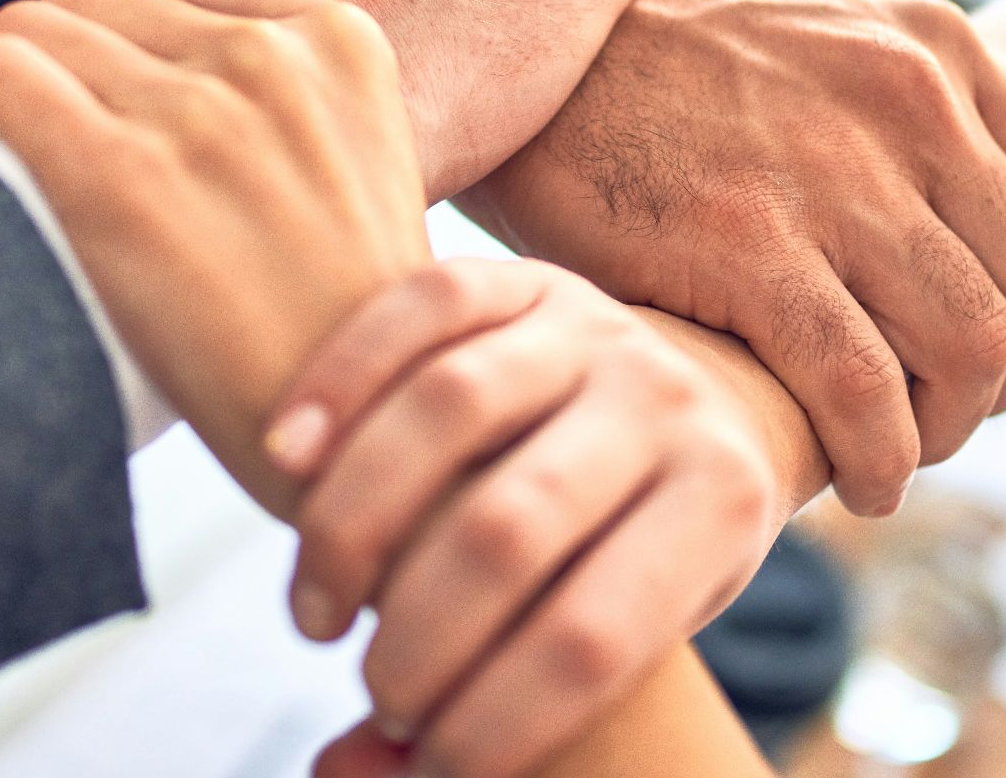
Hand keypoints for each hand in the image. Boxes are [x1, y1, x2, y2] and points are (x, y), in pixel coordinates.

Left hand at [0, 0, 430, 513]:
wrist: (354, 441)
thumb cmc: (344, 329)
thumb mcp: (364, 168)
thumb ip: (287, 98)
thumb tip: (157, 67)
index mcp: (342, 43)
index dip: (126, 34)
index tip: (117, 103)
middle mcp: (273, 57)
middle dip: (66, 66)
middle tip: (62, 152)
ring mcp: (198, 111)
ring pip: (31, 29)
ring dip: (9, 90)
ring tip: (20, 166)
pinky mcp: (119, 175)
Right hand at [272, 258, 781, 777]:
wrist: (707, 403)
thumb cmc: (647, 548)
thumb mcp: (630, 629)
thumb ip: (505, 703)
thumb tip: (346, 773)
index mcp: (722, 503)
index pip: (594, 636)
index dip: (496, 723)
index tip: (429, 765)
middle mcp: (668, 401)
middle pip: (509, 527)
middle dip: (417, 638)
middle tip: (375, 691)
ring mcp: (596, 325)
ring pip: (450, 408)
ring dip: (353, 525)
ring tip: (317, 614)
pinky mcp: (527, 276)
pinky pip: (421, 307)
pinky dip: (339, 380)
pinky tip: (283, 460)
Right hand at [456, 0, 1005, 516]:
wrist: (528, 53)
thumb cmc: (669, 79)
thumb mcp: (825, 51)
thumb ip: (913, 124)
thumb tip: (984, 246)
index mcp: (939, 52)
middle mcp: (910, 101)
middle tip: (946, 412)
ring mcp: (832, 172)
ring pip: (974, 348)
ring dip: (949, 429)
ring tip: (897, 449)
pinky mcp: (746, 242)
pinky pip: (864, 390)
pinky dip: (880, 458)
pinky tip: (854, 478)